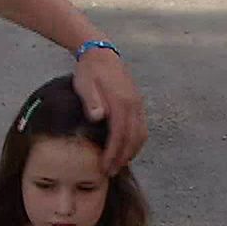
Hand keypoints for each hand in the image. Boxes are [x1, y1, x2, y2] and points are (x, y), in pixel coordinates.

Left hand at [72, 50, 146, 172]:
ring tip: (119, 164)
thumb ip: (91, 101)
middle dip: (123, 158)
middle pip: (133, 139)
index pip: (119, 135)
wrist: (101, 53)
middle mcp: (133, 105)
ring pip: (141, 134)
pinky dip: (136, 142)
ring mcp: (138, 104)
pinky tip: (126, 148)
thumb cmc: (90, 71)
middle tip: (111, 172)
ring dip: (131, 152)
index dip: (113, 154)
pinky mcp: (138, 103)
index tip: (104, 167)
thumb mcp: (85, 84)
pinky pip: (142, 127)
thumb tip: (98, 117)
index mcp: (121, 102)